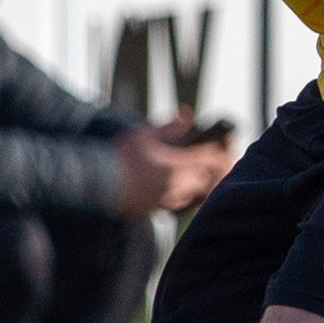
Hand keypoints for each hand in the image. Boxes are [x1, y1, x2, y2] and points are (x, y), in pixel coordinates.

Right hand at [114, 121, 234, 216]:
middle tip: (214, 165)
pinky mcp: (156, 209)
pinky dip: (184, 197)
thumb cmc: (121, 156)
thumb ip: (169, 126)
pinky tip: (178, 191)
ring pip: (195, 195)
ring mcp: (168, 199)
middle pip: (208, 180)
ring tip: (200, 179)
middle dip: (213, 172)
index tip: (222, 150)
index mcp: (178, 164)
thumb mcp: (144, 134)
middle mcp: (178, 184)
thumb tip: (185, 113)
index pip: (210, 159)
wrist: (101, 184)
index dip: (220, 154)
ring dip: (200, 186)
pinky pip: (179, 204)